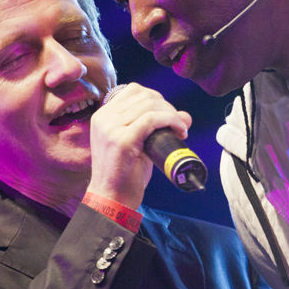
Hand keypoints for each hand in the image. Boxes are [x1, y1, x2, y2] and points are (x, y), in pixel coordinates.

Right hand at [87, 83, 191, 209]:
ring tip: (180, 129)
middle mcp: (103, 118)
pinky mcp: (122, 139)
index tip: (168, 114)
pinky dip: (170, 120)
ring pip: (150, 105)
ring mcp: (111, 127)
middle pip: (144, 96)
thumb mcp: (139, 144)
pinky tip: (179, 130)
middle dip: (167, 106)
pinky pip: (152, 119)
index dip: (156, 98)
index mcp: (103, 116)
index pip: (133, 90)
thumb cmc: (125, 174)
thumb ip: (155, 127)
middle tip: (178, 124)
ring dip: (171, 114)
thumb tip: (185, 115)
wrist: (111, 198)